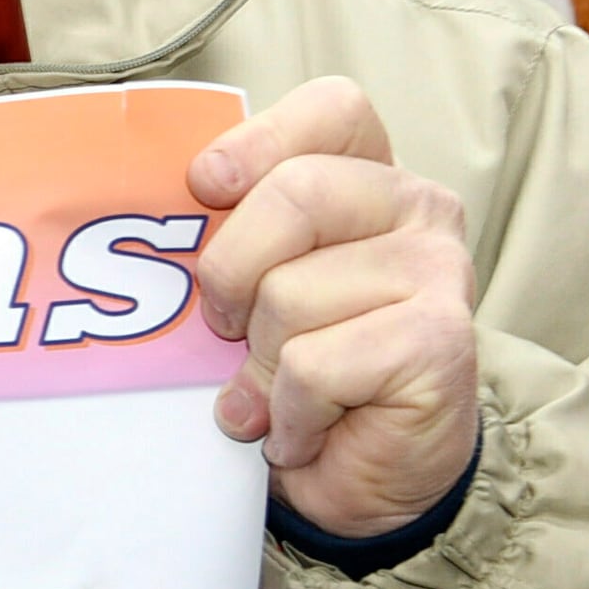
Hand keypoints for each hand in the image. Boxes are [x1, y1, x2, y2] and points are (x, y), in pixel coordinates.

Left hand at [192, 79, 479, 537]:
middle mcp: (418, 209)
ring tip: (279, 393)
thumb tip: (148, 223)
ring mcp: (437, 273)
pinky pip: (311, 366)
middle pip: (294, 195)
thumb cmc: (301, 372)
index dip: (260, 140)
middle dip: (231, 274)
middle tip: (229, 328)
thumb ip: (229, 238)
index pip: (334, 111)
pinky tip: (305, 429)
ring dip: (260, 366)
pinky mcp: (440, 344)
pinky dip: (288, 413)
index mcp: (370, 177)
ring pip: (290, 295)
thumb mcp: (253, 289)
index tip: (205, 185)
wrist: (366, 478)